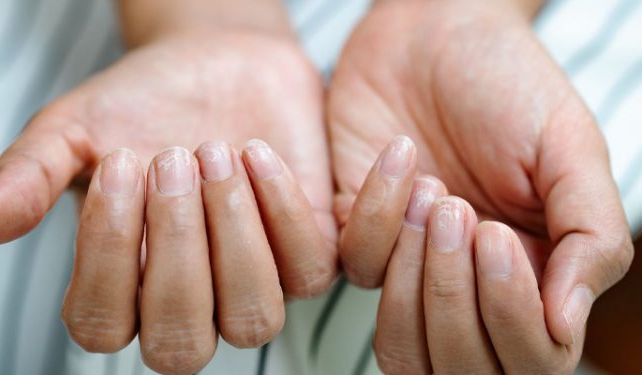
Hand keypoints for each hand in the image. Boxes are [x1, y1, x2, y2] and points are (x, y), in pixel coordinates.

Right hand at [0, 30, 336, 373]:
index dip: (107, 255)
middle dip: (176, 248)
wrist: (215, 64)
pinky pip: (309, 271)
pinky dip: (281, 209)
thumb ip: (29, 177)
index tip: (119, 163)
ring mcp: (251, 286)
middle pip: (180, 342)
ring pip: (253, 320)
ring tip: (214, 151)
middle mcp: (189, 304)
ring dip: (232, 235)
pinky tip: (255, 151)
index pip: (102, 326)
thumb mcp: (73, 131)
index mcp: (121, 290)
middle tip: (170, 157)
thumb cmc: (140, 105)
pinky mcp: (306, 254)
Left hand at [329, 0, 632, 371]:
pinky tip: (400, 157)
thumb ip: (590, 236)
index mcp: (535, 275)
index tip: (496, 235)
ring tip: (435, 190)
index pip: (529, 359)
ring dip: (416, 273)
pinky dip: (376, 214)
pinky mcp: (354, 234)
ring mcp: (410, 266)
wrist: (434, 33)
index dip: (511, 317)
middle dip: (456, 298)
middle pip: (459, 366)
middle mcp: (470, 285)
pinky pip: (356, 266)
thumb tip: (567, 324)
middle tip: (463, 213)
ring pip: (400, 340)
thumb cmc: (509, 85)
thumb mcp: (570, 149)